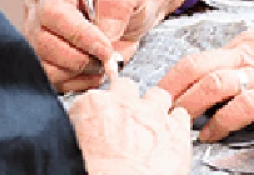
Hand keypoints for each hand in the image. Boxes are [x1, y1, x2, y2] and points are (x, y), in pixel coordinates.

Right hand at [23, 0, 189, 92]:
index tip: (105, 47)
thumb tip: (105, 32)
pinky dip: (77, 82)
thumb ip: (117, 3)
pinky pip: (52, 81)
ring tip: (102, 62)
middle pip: (44, 42)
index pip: (54, 12)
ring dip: (79, 72)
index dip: (79, 35)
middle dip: (81, 57)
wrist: (128, 12)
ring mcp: (36, 36)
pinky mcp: (42, 59)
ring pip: (45, 66)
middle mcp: (38, 8)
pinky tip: (95, 71)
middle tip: (108, 56)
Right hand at [68, 79, 190, 174]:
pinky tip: (169, 138)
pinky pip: (181, 116)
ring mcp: (153, 114)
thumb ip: (81, 132)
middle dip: (127, 100)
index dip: (98, 112)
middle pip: (126, 87)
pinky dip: (176, 125)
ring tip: (149, 128)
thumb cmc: (95, 173)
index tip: (99, 122)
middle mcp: (124, 104)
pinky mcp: (176, 130)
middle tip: (125, 122)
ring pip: (157, 96)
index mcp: (92, 107)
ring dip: (154, 108)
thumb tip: (84, 138)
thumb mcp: (73, 147)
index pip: (93, 97)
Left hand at [158, 15, 253, 141]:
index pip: (198, 58)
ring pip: (210, 83)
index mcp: (249, 42)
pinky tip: (212, 136)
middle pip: (193, 66)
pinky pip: (241, 106)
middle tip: (152, 115)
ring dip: (187, 108)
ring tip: (175, 129)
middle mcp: (251, 53)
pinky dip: (220, 123)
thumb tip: (231, 82)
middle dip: (167, 93)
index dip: (173, 81)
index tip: (160, 100)